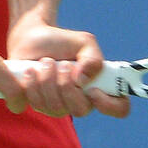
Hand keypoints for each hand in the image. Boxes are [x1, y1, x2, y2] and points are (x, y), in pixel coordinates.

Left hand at [6, 19, 129, 119]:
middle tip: (61, 64)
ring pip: (54, 107)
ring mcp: (56, 106)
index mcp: (99, 87)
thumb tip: (83, 80)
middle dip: (67, 85)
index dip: (109, 105)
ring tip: (45, 62)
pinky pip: (32, 104)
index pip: (118, 108)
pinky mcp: (34, 104)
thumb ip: (92, 58)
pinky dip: (30, 84)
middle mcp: (79, 101)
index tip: (93, 90)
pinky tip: (29, 71)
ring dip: (47, 79)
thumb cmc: (61, 41)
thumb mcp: (84, 42)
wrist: (31, 38)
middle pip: (80, 110)